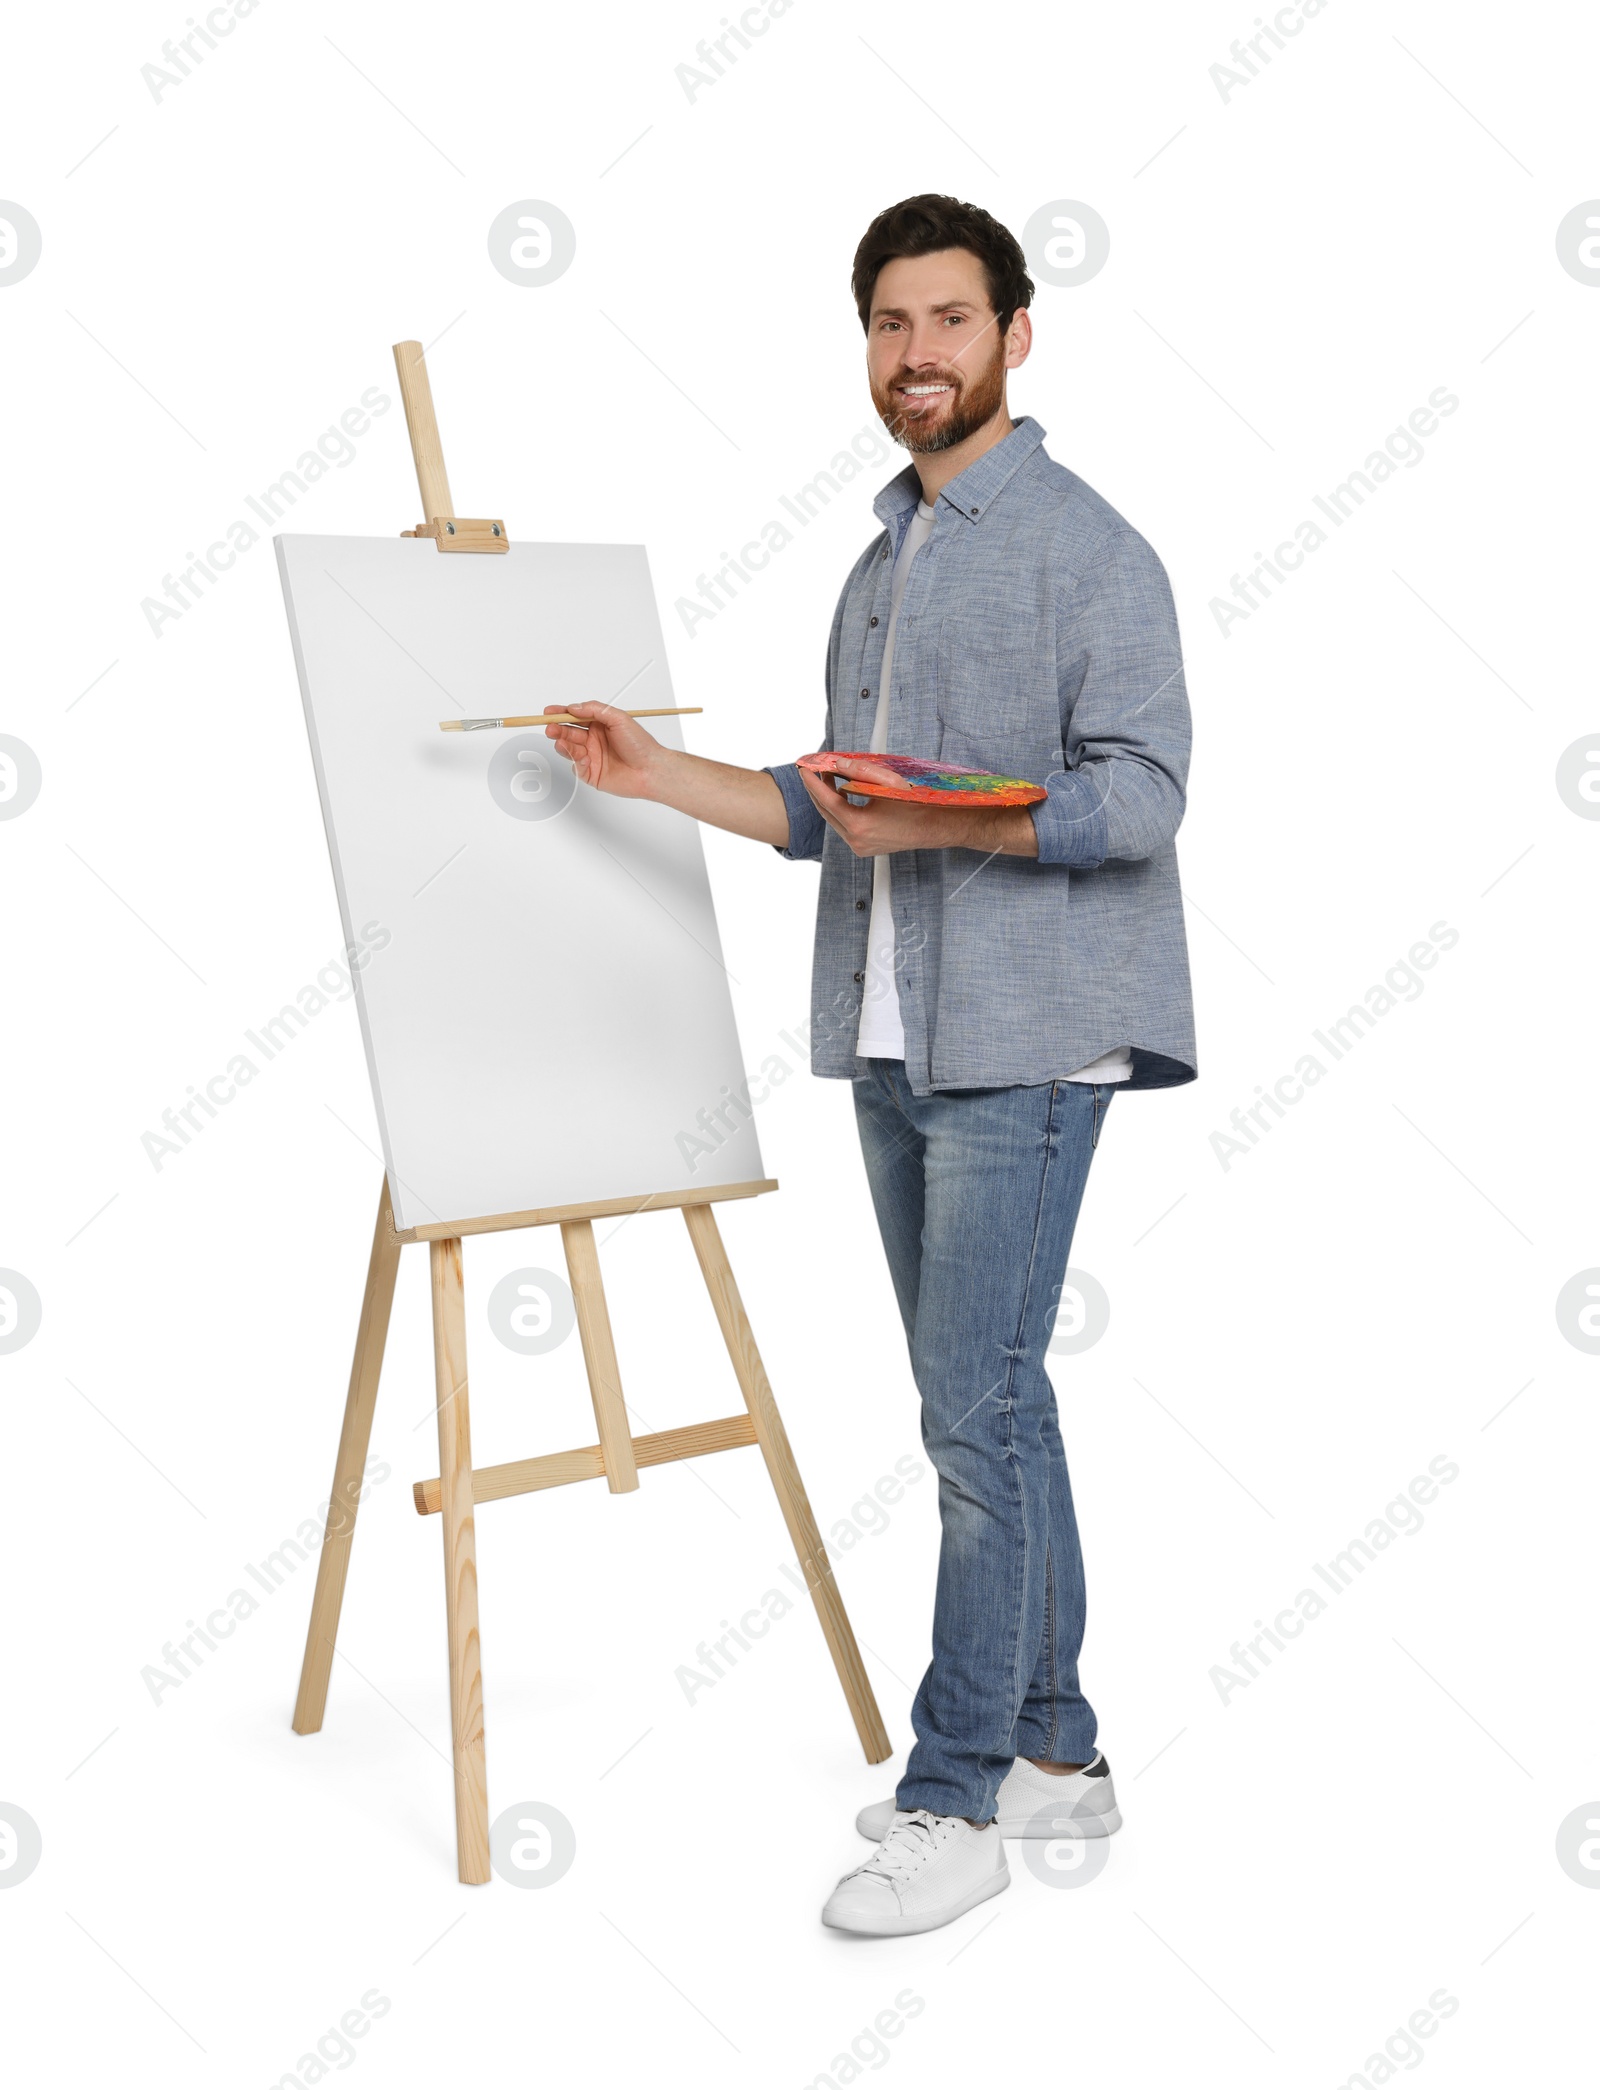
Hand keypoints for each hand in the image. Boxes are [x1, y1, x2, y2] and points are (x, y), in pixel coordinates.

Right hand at [541, 702, 665, 798]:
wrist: (650, 770)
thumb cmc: (640, 744)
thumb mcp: (618, 718)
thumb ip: (595, 710)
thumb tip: (574, 707)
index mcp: (600, 725)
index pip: (575, 717)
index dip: (560, 713)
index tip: (548, 711)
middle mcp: (594, 740)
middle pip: (568, 732)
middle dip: (557, 729)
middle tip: (550, 728)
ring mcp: (592, 756)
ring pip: (569, 749)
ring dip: (563, 744)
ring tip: (561, 742)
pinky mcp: (591, 774)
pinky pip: (576, 767)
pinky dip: (577, 762)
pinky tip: (585, 759)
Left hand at [799, 764, 1038, 857]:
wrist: (939, 826)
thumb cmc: (919, 803)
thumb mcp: (888, 783)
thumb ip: (859, 771)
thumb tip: (836, 763)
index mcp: (860, 826)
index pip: (827, 800)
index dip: (813, 781)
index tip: (805, 766)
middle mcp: (857, 841)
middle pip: (826, 812)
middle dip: (818, 789)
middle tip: (813, 769)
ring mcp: (861, 847)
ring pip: (834, 820)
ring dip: (829, 798)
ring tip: (828, 776)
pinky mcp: (866, 848)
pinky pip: (845, 826)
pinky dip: (840, 809)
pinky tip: (843, 793)